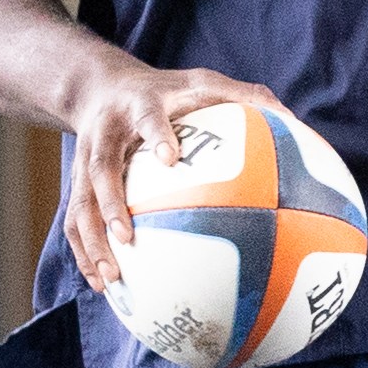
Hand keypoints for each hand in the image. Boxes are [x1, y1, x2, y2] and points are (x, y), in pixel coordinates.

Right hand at [62, 62, 286, 291]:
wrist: (101, 87)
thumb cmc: (166, 91)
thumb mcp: (202, 82)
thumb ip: (244, 96)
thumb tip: (294, 118)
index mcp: (139, 106)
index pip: (146, 117)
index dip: (156, 134)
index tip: (170, 159)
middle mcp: (107, 133)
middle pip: (99, 169)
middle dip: (111, 203)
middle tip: (127, 237)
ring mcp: (85, 161)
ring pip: (80, 203)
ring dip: (91, 241)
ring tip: (110, 278)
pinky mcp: (77, 183)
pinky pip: (74, 221)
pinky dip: (84, 253)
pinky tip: (103, 284)